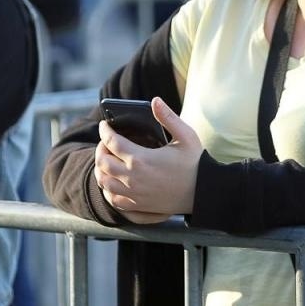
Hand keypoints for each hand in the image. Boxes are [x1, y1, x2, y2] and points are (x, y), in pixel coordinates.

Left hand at [94, 98, 202, 217]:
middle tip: (106, 142)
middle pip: (103, 162)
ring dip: (101, 169)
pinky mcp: (139, 205)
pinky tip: (113, 182)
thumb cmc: (195, 163)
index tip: (104, 125)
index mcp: (141, 158)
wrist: (204, 192)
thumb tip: (155, 100)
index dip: (105, 131)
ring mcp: (134, 193)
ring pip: (104, 181)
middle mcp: (133, 177)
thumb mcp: (186, 136)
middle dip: (100, 149)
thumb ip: (168, 117)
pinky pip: (113, 199)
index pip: (111, 142)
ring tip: (107, 161)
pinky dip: (108, 190)